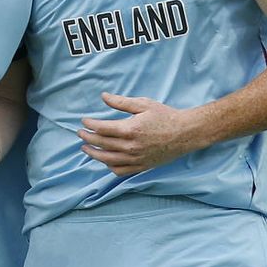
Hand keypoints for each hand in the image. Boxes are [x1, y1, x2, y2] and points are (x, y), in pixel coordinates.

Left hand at [78, 93, 201, 175]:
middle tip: (80, 133)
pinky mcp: (141, 166)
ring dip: (94, 154)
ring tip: (86, 148)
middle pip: (101, 144)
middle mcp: (131, 147)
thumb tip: (103, 96)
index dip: (90, 124)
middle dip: (88, 138)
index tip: (84, 121)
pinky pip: (120, 170)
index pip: (102, 128)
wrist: (185, 133)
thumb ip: (121, 102)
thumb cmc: (165, 116)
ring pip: (107, 160)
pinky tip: (105, 160)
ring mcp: (136, 159)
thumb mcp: (144, 104)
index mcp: (130, 129)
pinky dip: (109, 166)